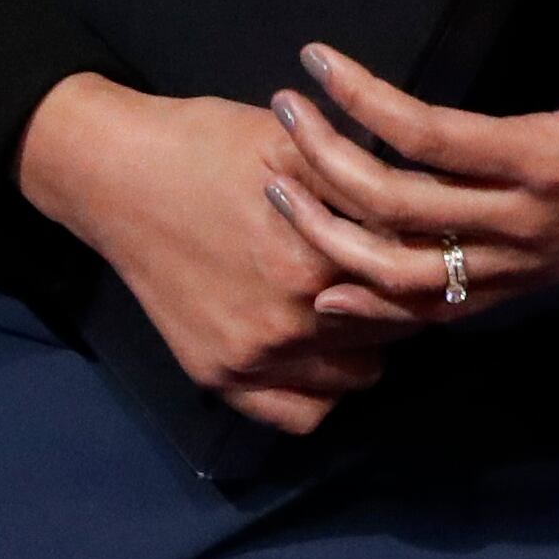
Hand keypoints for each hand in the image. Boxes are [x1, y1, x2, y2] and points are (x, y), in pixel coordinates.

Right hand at [15, 71, 410, 432]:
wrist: (120, 176)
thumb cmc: (214, 146)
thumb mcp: (303, 148)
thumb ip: (370, 185)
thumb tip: (437, 202)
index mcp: (324, 252)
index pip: (420, 276)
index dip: (435, 254)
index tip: (437, 242)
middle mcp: (294, 317)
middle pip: (397, 329)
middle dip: (408, 298)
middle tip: (403, 272)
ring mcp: (254, 354)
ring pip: (358, 376)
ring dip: (370, 344)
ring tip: (363, 306)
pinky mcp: (220, 376)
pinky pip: (301, 413)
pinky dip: (322, 388)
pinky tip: (325, 350)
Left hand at [263, 0, 558, 325]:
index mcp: (546, 160)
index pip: (429, 135)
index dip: (364, 100)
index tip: (316, 62)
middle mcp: (521, 221)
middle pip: (396, 205)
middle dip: (324, 161)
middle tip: (282, 113)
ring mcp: (517, 263)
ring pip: (399, 270)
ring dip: (330, 236)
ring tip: (280, 189)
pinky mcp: (520, 284)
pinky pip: (434, 308)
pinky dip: (374, 307)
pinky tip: (326, 292)